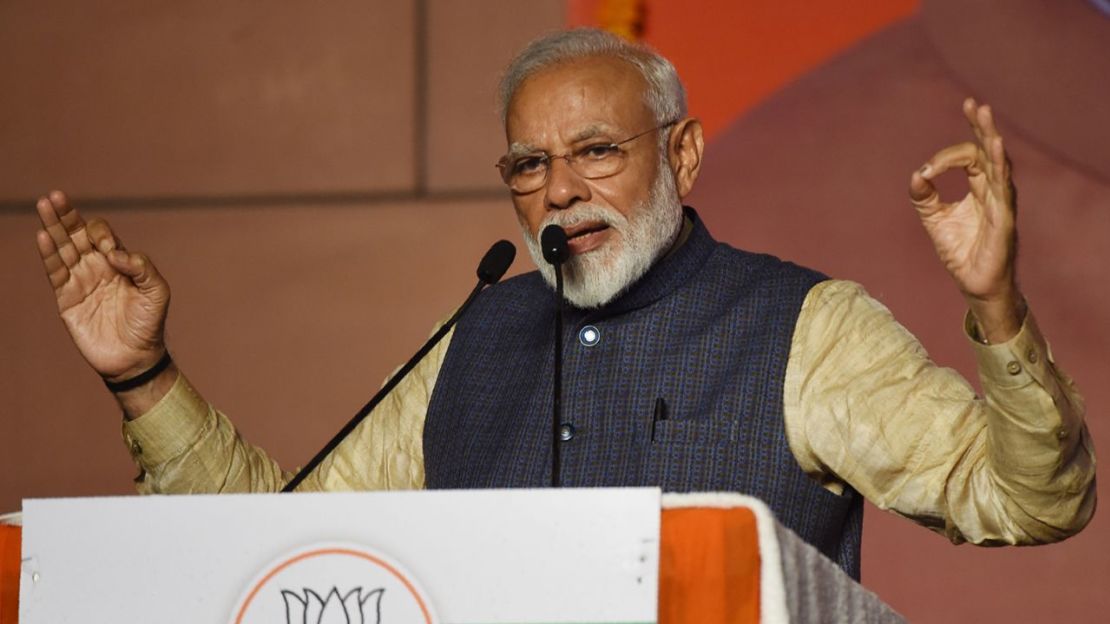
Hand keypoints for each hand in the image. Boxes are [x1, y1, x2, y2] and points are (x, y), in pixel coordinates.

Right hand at [35, 190, 170, 381]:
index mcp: (118, 261)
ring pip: (62, 248)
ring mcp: (80, 281)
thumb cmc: (150, 322)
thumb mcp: (157, 291)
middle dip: (66, 215)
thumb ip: (142, 267)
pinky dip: (48, 254)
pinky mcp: (67, 298)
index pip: (102, 235)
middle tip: (55, 196)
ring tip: (44, 205)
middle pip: (76, 234)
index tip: (111, 251)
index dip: (102, 235)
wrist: (136, 356)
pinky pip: (55, 272)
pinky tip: (43, 236)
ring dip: (53, 227)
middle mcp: (96, 267)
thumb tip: (115, 254)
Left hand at [909, 98, 1024, 342]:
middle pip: (989, 151)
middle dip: (981, 126)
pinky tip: (996, 148)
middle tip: (973, 104)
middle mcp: (994, 190)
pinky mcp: (1004, 219)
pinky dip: (999, 167)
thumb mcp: (934, 220)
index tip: (926, 172)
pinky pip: (1004, 188)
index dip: (945, 157)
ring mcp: (1002, 203)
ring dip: (991, 139)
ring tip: (984, 115)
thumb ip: (923, 197)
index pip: (969, 157)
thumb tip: (915, 175)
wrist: (973, 284)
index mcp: (979, 187)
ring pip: (999, 163)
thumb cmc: (960, 251)